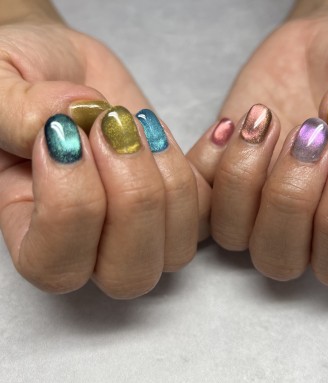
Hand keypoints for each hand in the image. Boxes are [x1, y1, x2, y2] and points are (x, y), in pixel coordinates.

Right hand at [0, 16, 209, 297]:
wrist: (62, 69)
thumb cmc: (19, 78)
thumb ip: (15, 111)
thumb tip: (68, 123)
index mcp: (31, 232)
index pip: (58, 264)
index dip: (73, 203)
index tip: (64, 131)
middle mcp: (92, 244)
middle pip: (130, 273)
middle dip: (133, 197)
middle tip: (112, 128)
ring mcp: (143, 227)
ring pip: (178, 248)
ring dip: (169, 181)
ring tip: (137, 122)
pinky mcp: (177, 198)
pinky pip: (211, 209)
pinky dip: (213, 168)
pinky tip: (189, 128)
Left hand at [189, 9, 327, 286]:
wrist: (312, 48)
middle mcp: (296, 219)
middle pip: (279, 260)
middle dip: (289, 197)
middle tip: (309, 132)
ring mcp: (250, 203)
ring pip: (232, 235)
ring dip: (243, 177)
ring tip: (263, 118)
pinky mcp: (213, 180)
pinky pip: (193, 203)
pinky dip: (205, 164)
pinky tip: (229, 124)